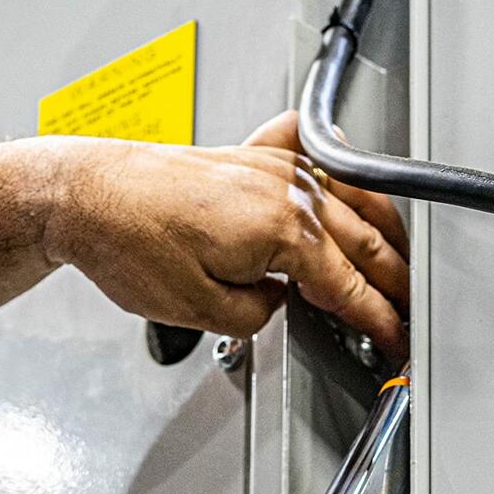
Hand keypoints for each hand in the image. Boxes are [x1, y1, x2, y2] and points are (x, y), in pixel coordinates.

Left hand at [45, 112, 408, 358]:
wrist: (85, 195)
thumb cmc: (128, 243)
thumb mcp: (201, 311)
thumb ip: (258, 315)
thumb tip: (280, 304)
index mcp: (284, 231)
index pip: (350, 287)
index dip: (380, 322)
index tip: (397, 341)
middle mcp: (287, 190)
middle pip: (363, 242)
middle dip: (394, 282)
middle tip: (408, 311)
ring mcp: (271, 166)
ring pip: (351, 197)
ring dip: (382, 229)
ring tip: (397, 258)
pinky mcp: (247, 155)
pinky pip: (308, 151)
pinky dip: (335, 162)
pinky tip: (343, 166)